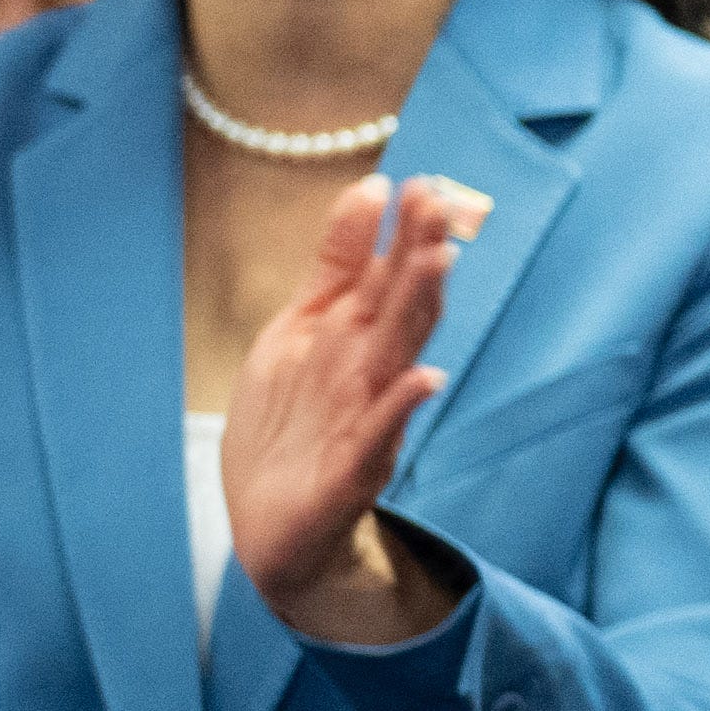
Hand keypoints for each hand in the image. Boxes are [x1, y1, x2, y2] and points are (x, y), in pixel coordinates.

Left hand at [225, 172, 492, 637]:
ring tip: (437, 263)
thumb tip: (371, 186)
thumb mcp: (300, 329)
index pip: (391, 275)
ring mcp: (366, 421)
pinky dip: (402, 408)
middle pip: (402, 307)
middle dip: (420, 256)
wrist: (270, 528)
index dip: (406, 232)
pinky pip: (380, 436)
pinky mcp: (351, 472)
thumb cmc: (291, 426)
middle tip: (440, 204)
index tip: (424, 182)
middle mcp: (369, 373)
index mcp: (356, 337)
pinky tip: (424, 378)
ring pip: (397, 357)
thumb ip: (338, 263)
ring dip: (418, 312)